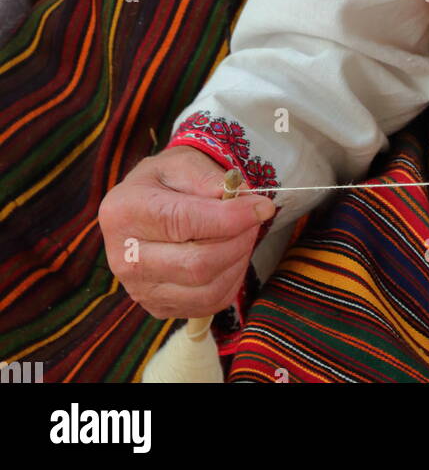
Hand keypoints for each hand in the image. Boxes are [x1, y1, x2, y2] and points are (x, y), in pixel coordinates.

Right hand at [98, 146, 275, 317]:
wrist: (143, 207)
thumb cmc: (166, 181)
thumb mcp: (183, 162)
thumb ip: (210, 179)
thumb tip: (244, 203)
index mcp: (124, 211)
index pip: (183, 222)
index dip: (230, 218)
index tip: (262, 207)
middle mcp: (123, 258)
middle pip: (197, 263)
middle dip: (239, 240)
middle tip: (255, 218)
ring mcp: (138, 289)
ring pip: (207, 289)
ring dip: (239, 260)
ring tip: (243, 234)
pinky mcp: (157, 307)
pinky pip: (208, 305)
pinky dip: (231, 281)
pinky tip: (232, 256)